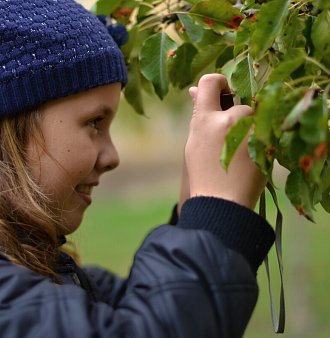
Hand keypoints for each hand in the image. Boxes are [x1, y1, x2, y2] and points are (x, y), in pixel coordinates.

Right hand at [184, 73, 265, 209]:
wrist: (222, 202)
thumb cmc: (204, 173)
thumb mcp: (194, 141)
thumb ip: (198, 113)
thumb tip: (193, 90)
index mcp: (205, 119)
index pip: (210, 82)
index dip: (216, 83)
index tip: (222, 92)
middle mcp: (231, 119)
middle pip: (238, 100)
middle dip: (234, 113)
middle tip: (228, 137)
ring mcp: (251, 131)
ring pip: (253, 115)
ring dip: (247, 126)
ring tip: (238, 151)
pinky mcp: (268, 142)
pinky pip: (263, 128)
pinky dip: (257, 136)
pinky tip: (247, 156)